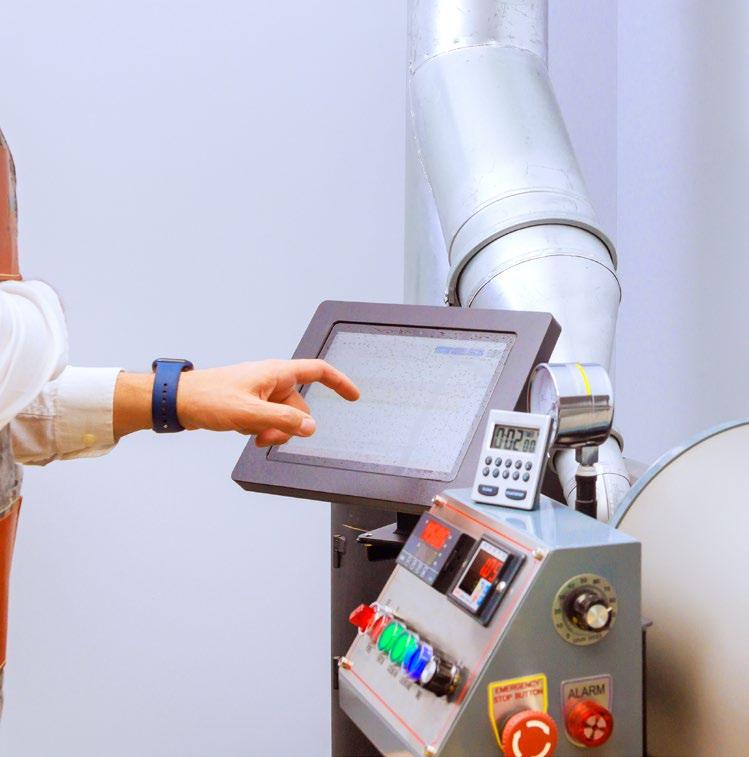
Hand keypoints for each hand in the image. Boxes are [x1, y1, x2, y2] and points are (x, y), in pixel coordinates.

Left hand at [113, 359, 359, 442]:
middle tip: (267, 435)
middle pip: (300, 406)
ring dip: (273, 430)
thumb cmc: (208, 398)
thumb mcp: (250, 414)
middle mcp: (271, 380)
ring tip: (251, 433)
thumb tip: (310, 428)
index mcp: (276, 372)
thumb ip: (284, 421)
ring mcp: (261, 392)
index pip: (318, 371)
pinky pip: (269, 419)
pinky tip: (243, 430)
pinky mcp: (250, 403)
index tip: (353, 396)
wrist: (179, 401)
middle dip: (289, 425)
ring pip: (284, 416)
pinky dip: (261, 429)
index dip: (339, 383)